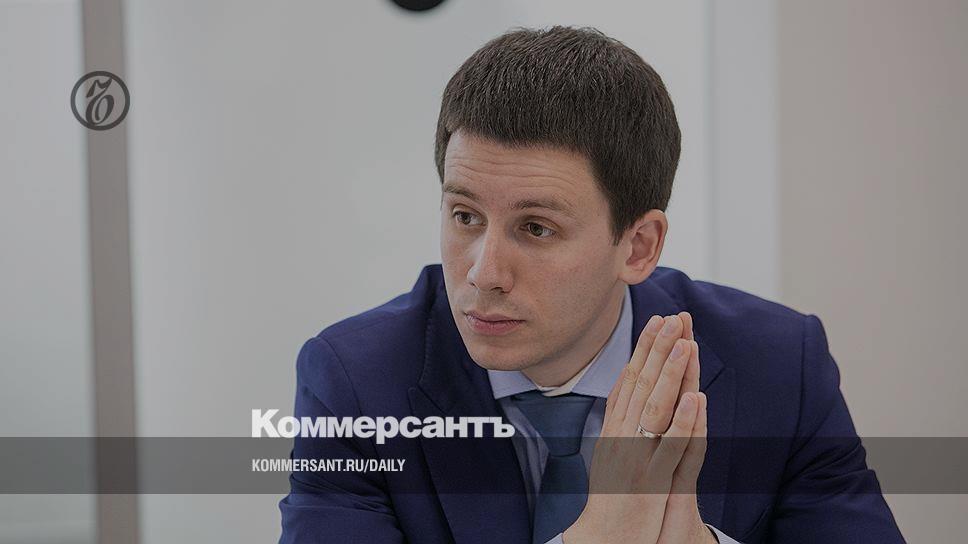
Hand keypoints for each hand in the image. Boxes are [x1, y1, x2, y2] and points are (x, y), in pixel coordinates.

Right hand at [562, 314, 713, 543]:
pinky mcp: (652, 481)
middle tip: (673, 317)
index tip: (656, 320)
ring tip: (685, 343)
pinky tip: (693, 398)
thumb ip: (620, 419)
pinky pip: (671, 447)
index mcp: (613, 429)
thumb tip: (628, 384)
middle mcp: (621, 437)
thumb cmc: (611, 497)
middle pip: (641, 386)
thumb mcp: (610, 451)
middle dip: (658, 349)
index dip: (643, 349)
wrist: (603, 539)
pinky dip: (682, 421)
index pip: (629, 379)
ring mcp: (636, 457)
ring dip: (670, 373)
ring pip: (655, 408)